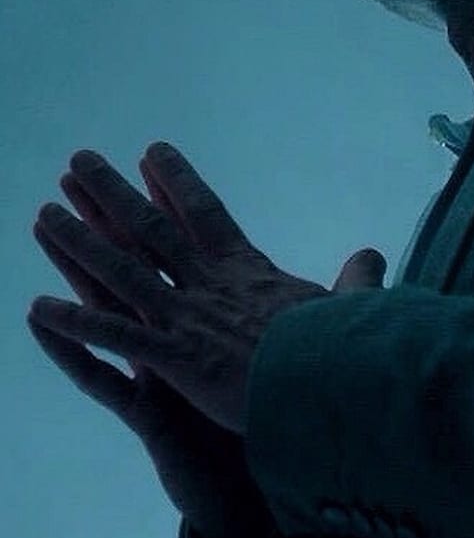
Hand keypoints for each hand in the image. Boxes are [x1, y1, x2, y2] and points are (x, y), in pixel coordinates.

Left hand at [27, 142, 378, 436]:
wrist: (335, 384)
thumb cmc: (344, 348)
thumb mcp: (349, 306)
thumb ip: (354, 278)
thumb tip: (372, 254)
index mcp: (246, 269)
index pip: (204, 213)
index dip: (176, 182)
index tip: (152, 153)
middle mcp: (208, 284)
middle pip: (150, 229)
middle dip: (112, 193)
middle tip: (79, 161)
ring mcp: (188, 318)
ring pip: (123, 271)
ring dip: (81, 242)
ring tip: (44, 212)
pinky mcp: (175, 358)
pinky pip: (117, 337)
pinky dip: (77, 322)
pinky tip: (37, 307)